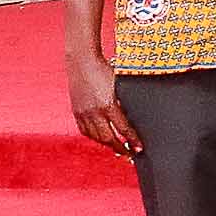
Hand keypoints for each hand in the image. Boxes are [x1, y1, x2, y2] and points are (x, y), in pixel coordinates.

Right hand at [65, 43, 138, 157]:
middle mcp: (94, 112)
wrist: (82, 62)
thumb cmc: (105, 70)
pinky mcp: (76, 111)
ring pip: (95, 136)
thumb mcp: (120, 85)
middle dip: (120, 147)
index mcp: (108, 104)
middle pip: (108, 138)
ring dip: (107, 144)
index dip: (132, 140)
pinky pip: (85, 130)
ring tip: (117, 147)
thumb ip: (125, 101)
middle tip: (129, 153)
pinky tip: (101, 138)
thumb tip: (135, 116)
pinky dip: (94, 137)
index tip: (139, 148)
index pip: (123, 129)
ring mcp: (83, 113)